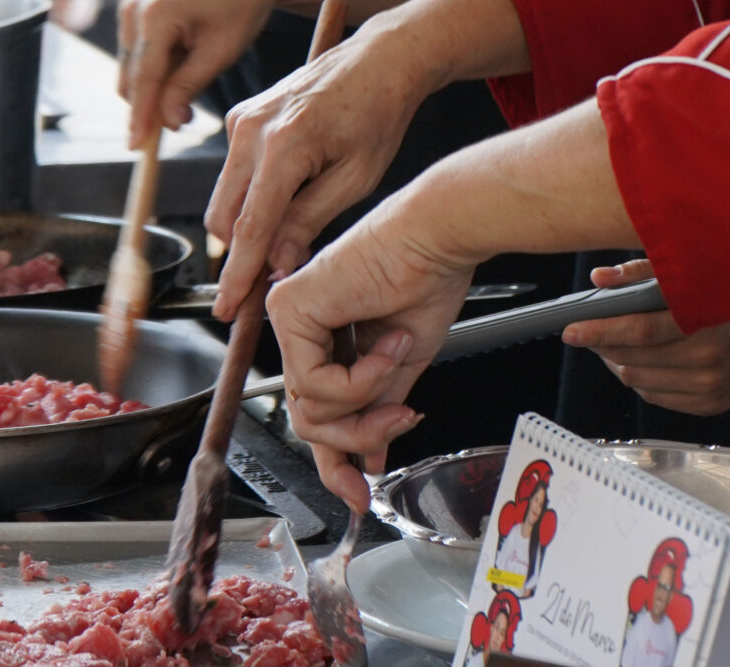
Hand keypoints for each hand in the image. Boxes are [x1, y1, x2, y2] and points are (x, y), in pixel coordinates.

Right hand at [119, 0, 299, 147]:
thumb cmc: (243, 7)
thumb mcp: (221, 52)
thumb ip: (189, 87)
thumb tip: (167, 124)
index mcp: (156, 15)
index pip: (144, 78)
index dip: (140, 116)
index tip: (136, 149)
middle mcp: (135, 10)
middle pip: (133, 78)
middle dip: (152, 103)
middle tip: (186, 121)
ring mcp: (133, 10)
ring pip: (135, 71)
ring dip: (158, 87)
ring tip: (199, 76)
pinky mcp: (137, 15)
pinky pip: (140, 58)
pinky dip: (160, 72)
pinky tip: (189, 62)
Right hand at [204, 17, 442, 319]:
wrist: (380, 58)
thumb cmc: (379, 113)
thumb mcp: (357, 178)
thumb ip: (311, 220)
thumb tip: (277, 264)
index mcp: (283, 144)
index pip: (250, 227)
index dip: (238, 274)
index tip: (227, 308)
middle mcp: (251, 129)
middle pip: (225, 216)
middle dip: (237, 255)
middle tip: (258, 291)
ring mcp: (241, 119)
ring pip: (225, 197)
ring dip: (244, 227)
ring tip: (280, 249)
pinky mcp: (241, 117)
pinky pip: (234, 174)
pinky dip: (250, 198)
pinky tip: (283, 209)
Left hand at [268, 197, 469, 509]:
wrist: (440, 237)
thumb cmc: (429, 277)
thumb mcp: (401, 364)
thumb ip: (377, 409)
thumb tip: (371, 459)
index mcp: (325, 337)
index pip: (317, 413)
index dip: (338, 460)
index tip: (360, 491)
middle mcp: (299, 327)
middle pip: (309, 420)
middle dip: (357, 436)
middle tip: (400, 420)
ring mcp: (288, 317)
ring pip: (310, 411)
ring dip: (365, 402)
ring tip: (398, 360)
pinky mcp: (289, 309)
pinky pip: (316, 384)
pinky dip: (361, 378)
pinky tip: (388, 345)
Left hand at [561, 260, 729, 416]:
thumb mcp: (698, 271)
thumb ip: (644, 274)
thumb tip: (600, 281)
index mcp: (705, 321)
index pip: (638, 331)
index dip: (599, 331)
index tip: (571, 330)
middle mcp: (707, 360)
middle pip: (633, 360)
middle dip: (604, 347)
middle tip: (590, 332)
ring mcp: (709, 387)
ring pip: (640, 382)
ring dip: (620, 363)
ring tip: (615, 345)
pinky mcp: (710, 405)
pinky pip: (657, 397)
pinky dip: (642, 379)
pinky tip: (643, 360)